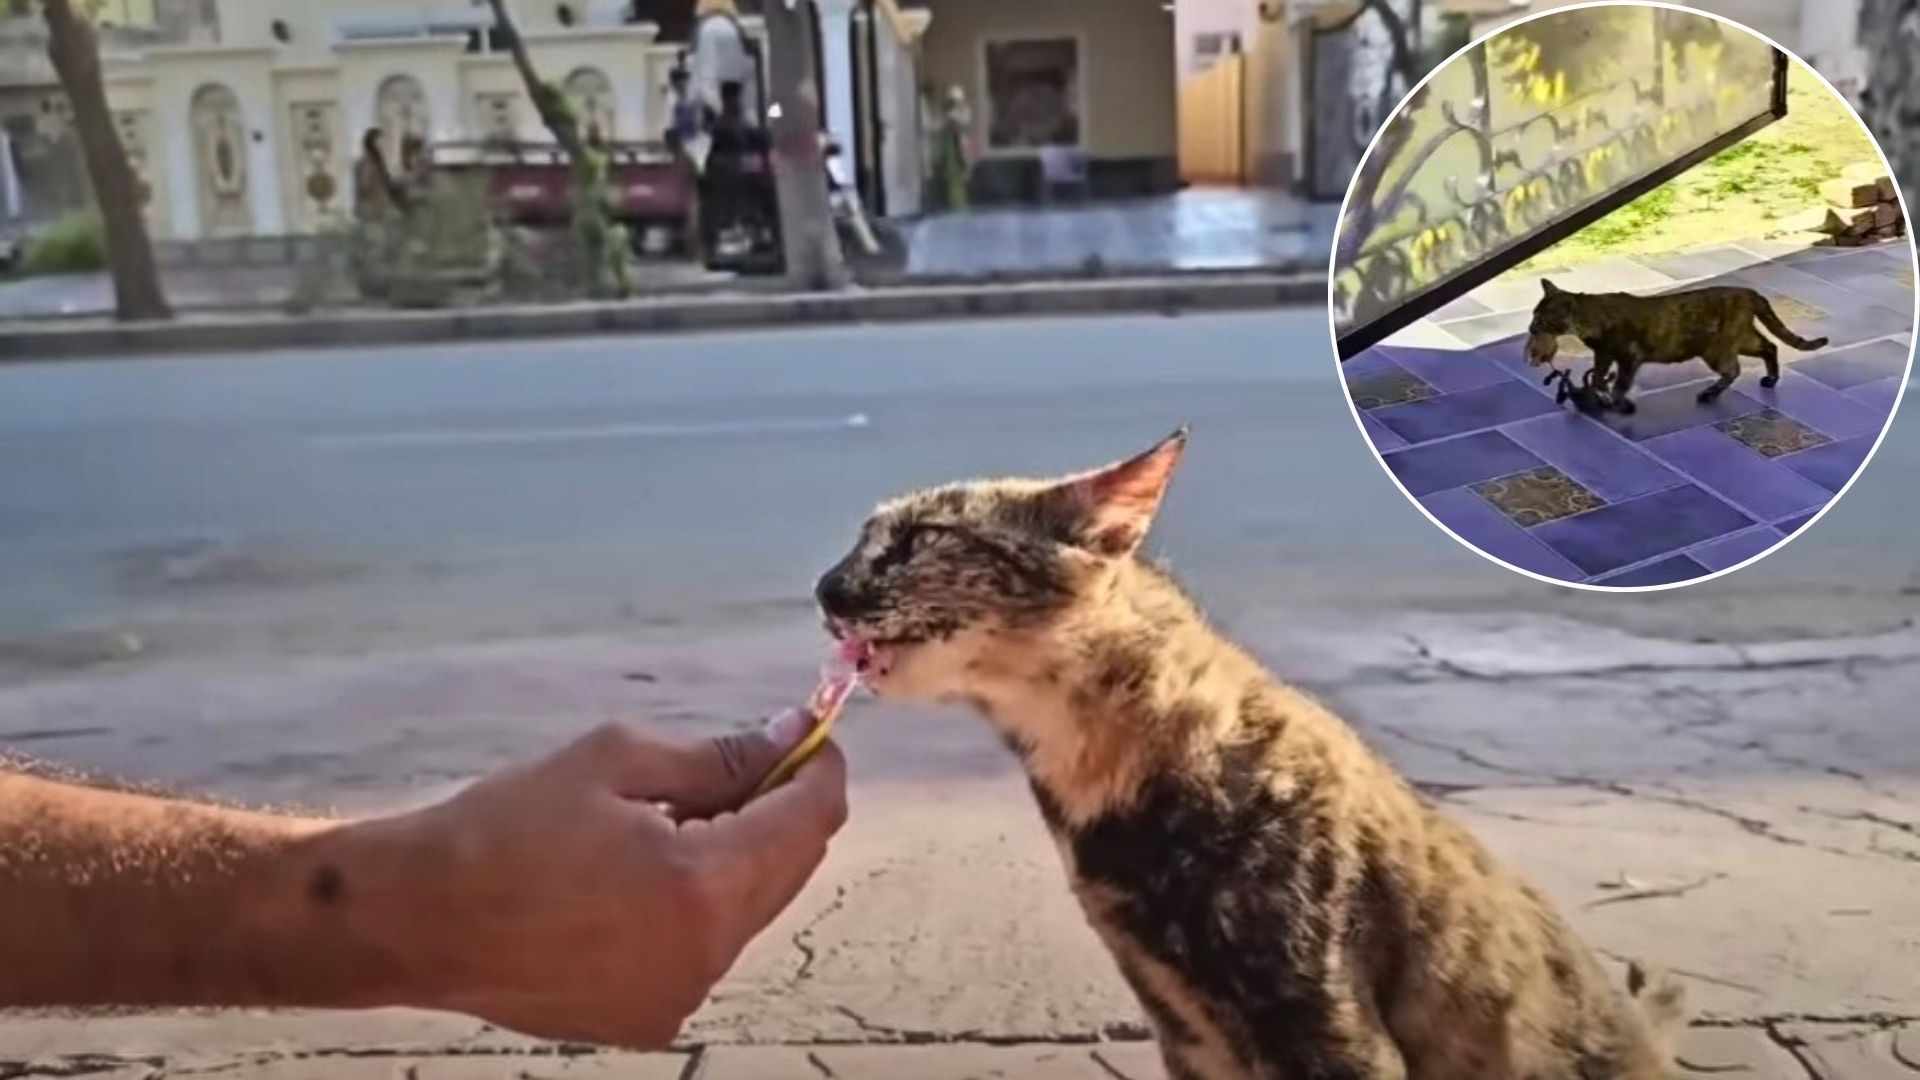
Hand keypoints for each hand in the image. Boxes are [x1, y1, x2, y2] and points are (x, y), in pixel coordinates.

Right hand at [333, 715, 846, 1047]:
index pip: (808, 821)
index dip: (820, 770)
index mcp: (700, 885)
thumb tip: (791, 740)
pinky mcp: (651, 1019)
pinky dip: (699, 905)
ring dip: (738, 859)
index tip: (814, 738)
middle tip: (751, 760)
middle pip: (790, 869)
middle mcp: (703, 954)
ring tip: (671, 819)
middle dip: (782, 811)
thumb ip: (719, 757)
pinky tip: (642, 874)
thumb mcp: (615, 760)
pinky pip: (705, 949)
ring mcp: (679, 996)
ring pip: (749, 911)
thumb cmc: (504, 827)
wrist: (416, 918)